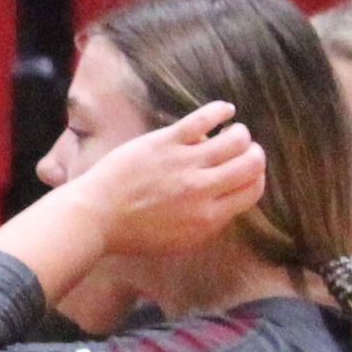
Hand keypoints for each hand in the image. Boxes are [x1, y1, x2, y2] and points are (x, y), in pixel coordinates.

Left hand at [72, 100, 267, 260]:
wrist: (95, 217)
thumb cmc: (133, 233)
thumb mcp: (179, 240)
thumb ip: (208, 221)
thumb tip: (230, 199)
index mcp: (209, 218)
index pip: (253, 191)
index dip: (256, 178)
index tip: (247, 172)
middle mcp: (203, 190)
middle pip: (252, 163)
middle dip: (254, 154)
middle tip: (244, 151)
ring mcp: (186, 163)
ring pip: (236, 139)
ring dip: (239, 133)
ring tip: (231, 133)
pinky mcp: (167, 142)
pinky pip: (205, 118)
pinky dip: (221, 111)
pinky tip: (224, 111)